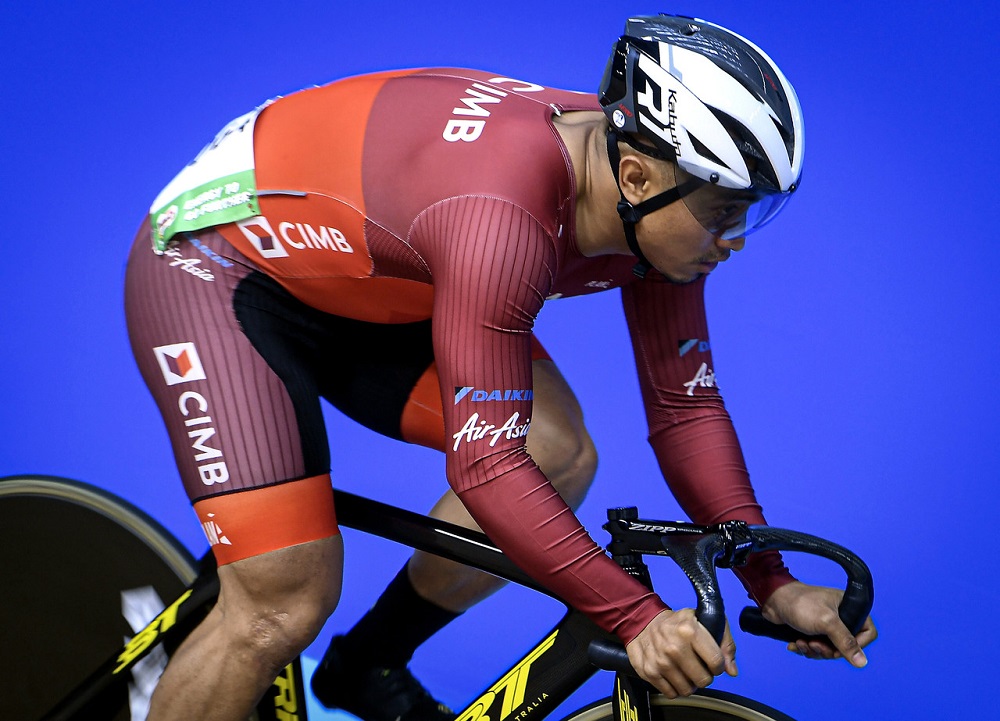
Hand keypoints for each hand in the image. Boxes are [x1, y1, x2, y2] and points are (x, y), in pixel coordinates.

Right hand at [625, 609, 737, 697]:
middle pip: (703, 680)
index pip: (717, 662)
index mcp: (690, 631)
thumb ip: (725, 642)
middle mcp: (674, 647)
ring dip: (689, 683)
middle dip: (704, 675)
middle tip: (698, 666)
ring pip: (688, 690)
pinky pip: (672, 694)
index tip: (712, 661)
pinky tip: (673, 674)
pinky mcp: (649, 672)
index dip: (718, 665)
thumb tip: (731, 670)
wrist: (643, 621)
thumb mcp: (704, 620)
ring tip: (685, 670)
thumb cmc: (676, 622)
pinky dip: (674, 687)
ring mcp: (661, 662)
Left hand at [759, 581, 877, 665]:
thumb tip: (862, 662)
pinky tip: (795, 644)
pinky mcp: (812, 629)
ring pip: (829, 649)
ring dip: (814, 650)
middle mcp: (840, 616)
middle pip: (846, 646)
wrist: (772, 600)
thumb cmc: (801, 604)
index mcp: (850, 608)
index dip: (856, 646)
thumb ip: (845, 642)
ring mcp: (826, 624)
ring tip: (801, 643)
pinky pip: (816, 647)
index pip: (868, 633)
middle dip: (827, 650)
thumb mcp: (826, 623)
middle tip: (813, 644)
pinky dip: (806, 648)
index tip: (839, 649)